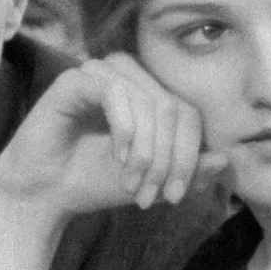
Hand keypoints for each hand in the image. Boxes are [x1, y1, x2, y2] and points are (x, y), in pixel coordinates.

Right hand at [0, 53, 226, 223]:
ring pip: (149, 100)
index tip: (175, 196)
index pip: (190, 114)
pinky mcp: (76, 78)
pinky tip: (118, 157)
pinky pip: (116, 92)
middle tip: (151, 194)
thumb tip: (224, 160)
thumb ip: (187, 171)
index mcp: (151, 93)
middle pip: (173, 107)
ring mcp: (102, 73)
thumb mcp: (152, 181)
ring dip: (146, 149)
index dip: (190, 155)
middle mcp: (130, 76)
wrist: (46, 193)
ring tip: (132, 181)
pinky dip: (125, 128)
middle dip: (168, 157)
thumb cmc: (95, 181)